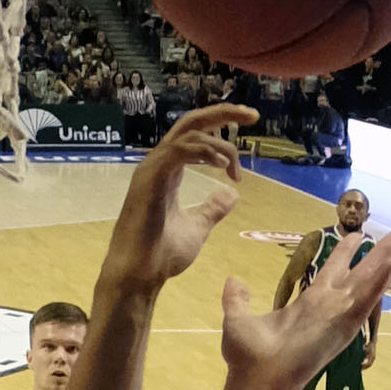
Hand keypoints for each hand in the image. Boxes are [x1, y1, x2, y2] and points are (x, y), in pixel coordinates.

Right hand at [102, 104, 252, 294]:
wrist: (138, 276)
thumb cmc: (160, 255)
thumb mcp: (197, 227)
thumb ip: (212, 208)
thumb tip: (231, 194)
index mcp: (168, 170)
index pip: (195, 134)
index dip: (222, 123)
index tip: (251, 123)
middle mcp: (159, 163)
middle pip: (191, 121)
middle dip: (223, 113)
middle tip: (252, 115)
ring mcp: (152, 169)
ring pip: (189, 135)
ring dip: (218, 146)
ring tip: (233, 168)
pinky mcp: (150, 178)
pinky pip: (179, 151)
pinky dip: (203, 152)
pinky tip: (221, 165)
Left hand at [223, 227, 390, 389]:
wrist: (255, 383)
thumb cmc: (248, 359)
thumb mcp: (239, 319)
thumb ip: (238, 299)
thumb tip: (233, 281)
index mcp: (308, 305)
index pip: (333, 272)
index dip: (345, 252)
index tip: (356, 235)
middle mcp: (329, 308)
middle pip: (361, 273)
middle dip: (381, 252)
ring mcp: (339, 317)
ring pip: (371, 282)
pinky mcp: (344, 326)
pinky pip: (365, 299)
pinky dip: (380, 282)